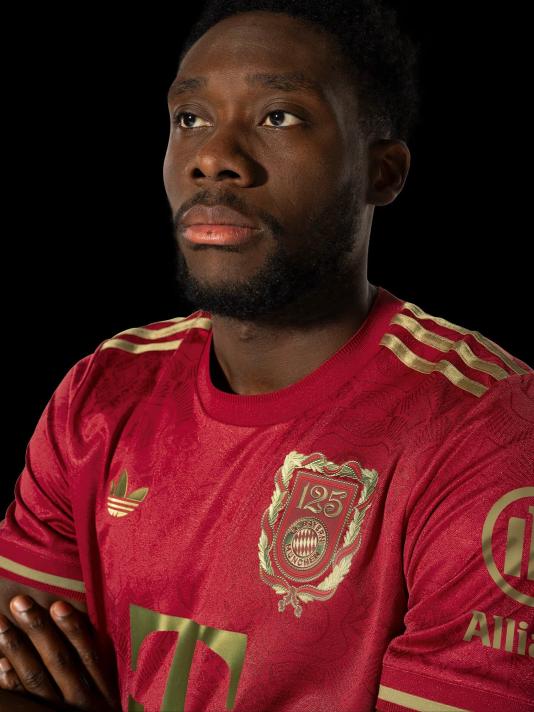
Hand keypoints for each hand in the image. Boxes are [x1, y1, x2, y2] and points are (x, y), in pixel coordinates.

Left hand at [0, 595, 119, 710]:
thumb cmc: (102, 711)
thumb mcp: (111, 691)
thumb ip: (99, 663)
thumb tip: (76, 618)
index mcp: (104, 690)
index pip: (89, 654)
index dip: (74, 629)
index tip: (57, 604)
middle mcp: (83, 703)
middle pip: (59, 662)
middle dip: (38, 630)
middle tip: (19, 601)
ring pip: (36, 681)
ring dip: (16, 649)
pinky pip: (24, 703)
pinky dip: (10, 681)